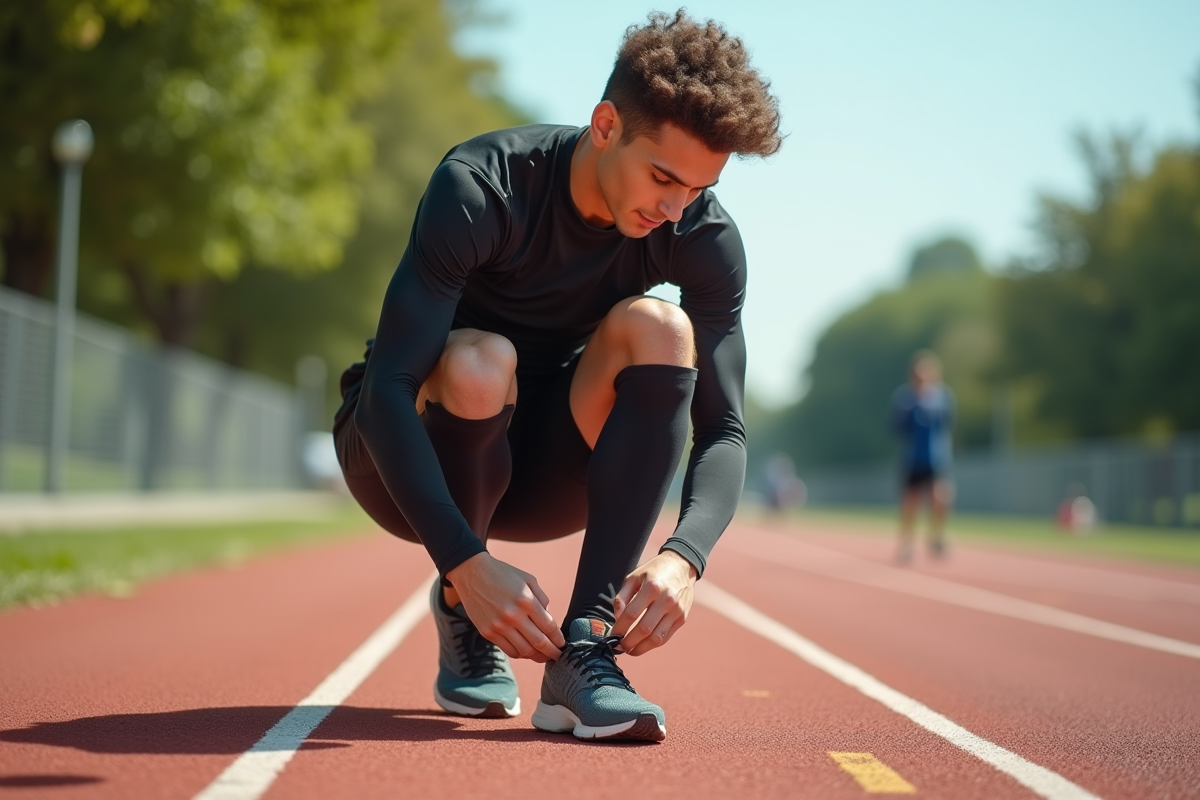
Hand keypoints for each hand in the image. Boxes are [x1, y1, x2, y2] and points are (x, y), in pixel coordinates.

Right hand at [446, 552, 565, 661]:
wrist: (472, 573)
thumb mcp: (528, 580)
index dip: (558, 639)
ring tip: (543, 656)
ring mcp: (499, 626)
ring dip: (537, 656)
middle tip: (558, 656)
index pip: (549, 627)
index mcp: (526, 600)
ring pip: (524, 651)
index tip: (563, 644)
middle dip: (552, 652)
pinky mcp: (487, 632)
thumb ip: (541, 600)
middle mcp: (513, 615)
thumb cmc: (502, 574)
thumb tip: (549, 620)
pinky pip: (509, 650)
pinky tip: (526, 651)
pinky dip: (520, 654)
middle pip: (539, 642)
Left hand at [611, 550, 697, 655]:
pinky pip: (665, 637)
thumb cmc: (653, 572)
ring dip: (640, 648)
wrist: (681, 566)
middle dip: (628, 642)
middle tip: (619, 647)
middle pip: (644, 629)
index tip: (611, 636)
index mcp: (652, 587)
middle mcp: (666, 600)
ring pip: (656, 638)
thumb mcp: (633, 577)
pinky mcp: (682, 618)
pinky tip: (643, 645)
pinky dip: (652, 645)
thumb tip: (618, 619)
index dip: (619, 628)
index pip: (631, 614)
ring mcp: (676, 611)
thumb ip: (622, 597)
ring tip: (630, 650)